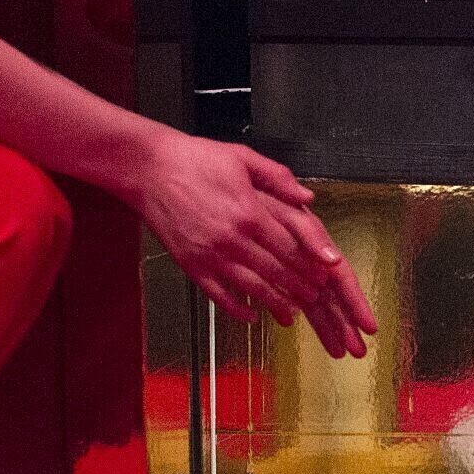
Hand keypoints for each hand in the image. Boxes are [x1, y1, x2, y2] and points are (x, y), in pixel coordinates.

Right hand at [133, 135, 377, 352]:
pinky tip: (250, 315)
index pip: (291, 248)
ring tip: (290, 314)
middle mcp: (233, 239)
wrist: (147, 167)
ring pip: (252, 289)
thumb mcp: (242, 157)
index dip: (311, 266)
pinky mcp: (191, 265)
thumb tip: (307, 198)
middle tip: (315, 299)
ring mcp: (211, 255)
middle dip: (300, 289)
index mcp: (250, 213)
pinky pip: (219, 295)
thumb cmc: (194, 159)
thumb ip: (278, 178)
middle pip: (277, 273)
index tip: (325, 277)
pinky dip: (237, 310)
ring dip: (275, 304)